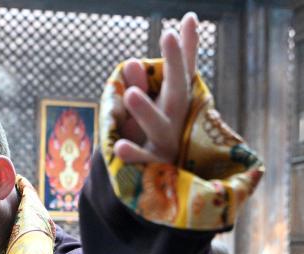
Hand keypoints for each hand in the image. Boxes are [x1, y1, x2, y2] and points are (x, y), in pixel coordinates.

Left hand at [115, 12, 199, 164]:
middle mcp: (176, 121)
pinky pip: (143, 162)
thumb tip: (130, 61)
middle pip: (178, 92)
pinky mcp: (154, 168)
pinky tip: (119, 147)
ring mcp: (166, 145)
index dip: (184, 49)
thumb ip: (143, 85)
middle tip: (168, 34)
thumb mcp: (152, 110)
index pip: (183, 73)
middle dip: (174, 65)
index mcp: (178, 104)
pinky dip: (133, 155)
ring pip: (160, 127)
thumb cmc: (159, 136)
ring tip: (130, 93)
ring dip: (146, 111)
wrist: (165, 184)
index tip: (184, 20)